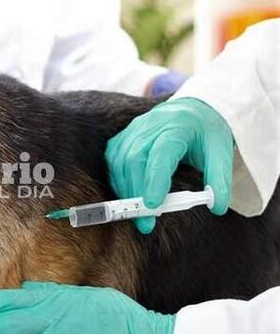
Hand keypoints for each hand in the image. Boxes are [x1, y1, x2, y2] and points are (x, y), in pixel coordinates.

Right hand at [106, 97, 233, 233]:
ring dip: (125, 190)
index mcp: (177, 126)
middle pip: (134, 160)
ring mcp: (132, 130)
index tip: (153, 205)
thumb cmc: (206, 133)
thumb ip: (220, 180)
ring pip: (119, 162)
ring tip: (138, 214)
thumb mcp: (222, 153)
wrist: (193, 111)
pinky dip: (117, 181)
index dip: (154, 180)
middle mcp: (150, 125)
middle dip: (136, 193)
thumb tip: (217, 207)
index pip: (161, 154)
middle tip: (145, 222)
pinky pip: (113, 161)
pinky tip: (128, 195)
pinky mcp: (122, 137)